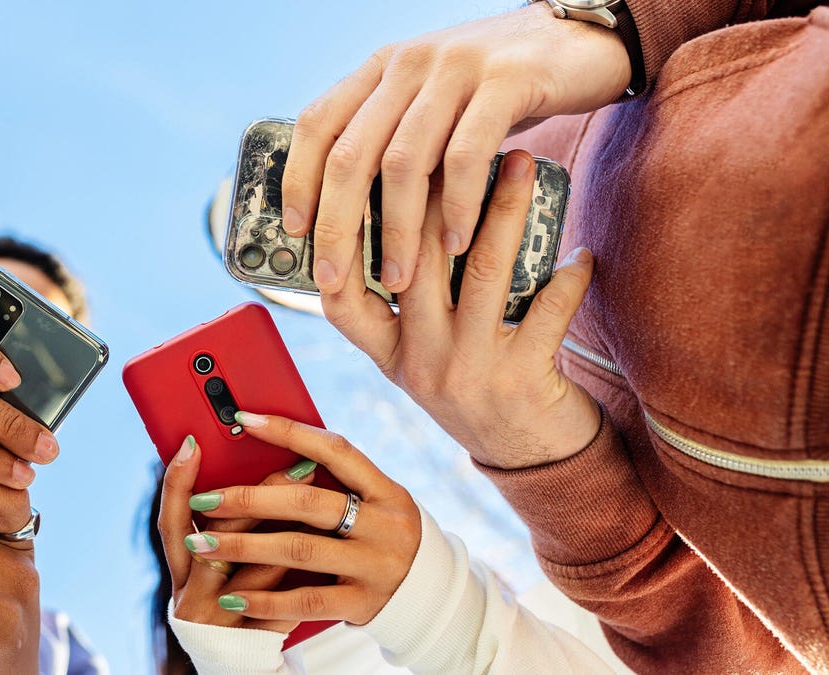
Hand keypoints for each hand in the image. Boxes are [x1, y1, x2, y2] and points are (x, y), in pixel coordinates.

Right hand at [158, 435, 315, 633]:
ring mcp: (218, 617)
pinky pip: (284, 604)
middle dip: (257, 498)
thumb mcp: (220, 562)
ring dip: (292, 534)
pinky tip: (333, 551)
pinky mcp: (251, 636)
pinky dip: (308, 576)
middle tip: (297, 465)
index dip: (177, 481)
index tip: (192, 443)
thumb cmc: (233, 596)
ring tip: (322, 504)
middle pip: (218, 539)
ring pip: (256, 572)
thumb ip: (234, 525)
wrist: (239, 660)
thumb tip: (262, 461)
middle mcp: (190, 593)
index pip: (170, 519)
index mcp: (181, 567)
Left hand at [179, 413, 419, 625]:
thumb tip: (275, 452)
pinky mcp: (362, 603)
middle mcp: (384, 525)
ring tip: (202, 542)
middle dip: (249, 499)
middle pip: (308, 502)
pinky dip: (265, 598)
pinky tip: (231, 596)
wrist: (428, 596)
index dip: (290, 432)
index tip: (245, 419)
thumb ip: (337, 483)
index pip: (335, 450)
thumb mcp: (376, 503)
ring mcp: (375, 565)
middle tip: (205, 499)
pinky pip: (305, 600)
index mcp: (386, 491)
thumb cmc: (383, 537)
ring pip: (299, 550)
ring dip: (244, 545)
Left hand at [282, 2, 628, 293]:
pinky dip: (456, 207)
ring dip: (397, 230)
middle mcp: (410, 63)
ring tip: (399, 277)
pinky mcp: (505, 81)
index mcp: (383, 67)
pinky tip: (456, 243)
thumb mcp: (437, 103)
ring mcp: (455, 68)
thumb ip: (398, 137)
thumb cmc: (503, 90)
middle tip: (333, 276)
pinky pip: (466, 156)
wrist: (584, 41)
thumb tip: (351, 211)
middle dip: (336, 224)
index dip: (298, 179)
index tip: (294, 229)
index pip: (318, 123)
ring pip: (404, 162)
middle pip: (351, 152)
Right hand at [322, 150, 599, 468]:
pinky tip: (581, 252)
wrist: (531, 461)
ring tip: (524, 162)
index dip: (343, 240)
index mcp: (390, 356)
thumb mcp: (426, 358)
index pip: (341, 297)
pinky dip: (568, 277)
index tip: (363, 179)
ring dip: (506, 209)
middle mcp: (419, 363)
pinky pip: (548, 311)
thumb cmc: (478, 388)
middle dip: (439, 189)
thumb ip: (410, 306)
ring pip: (481, 272)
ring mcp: (468, 372)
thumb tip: (411, 210)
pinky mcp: (522, 380)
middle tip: (462, 133)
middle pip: (416, 260)